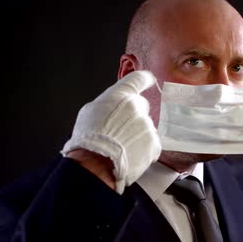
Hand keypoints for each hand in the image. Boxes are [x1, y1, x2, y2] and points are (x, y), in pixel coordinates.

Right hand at [61, 71, 161, 193]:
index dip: (144, 79)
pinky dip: (143, 149)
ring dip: (137, 133)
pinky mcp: (154, 144)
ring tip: (122, 145)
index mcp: (121, 95)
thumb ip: (108, 103)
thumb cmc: (88, 138)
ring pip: (145, 127)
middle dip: (134, 115)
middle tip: (121, 128)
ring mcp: (148, 126)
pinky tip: (130, 154)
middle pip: (142, 106)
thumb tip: (115, 105)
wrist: (96, 163)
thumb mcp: (90, 111)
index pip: (139, 78)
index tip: (148, 81)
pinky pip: (151, 143)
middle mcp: (138, 107)